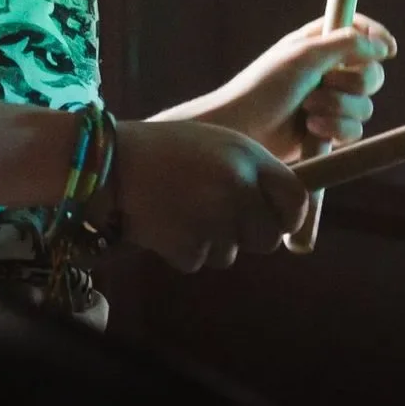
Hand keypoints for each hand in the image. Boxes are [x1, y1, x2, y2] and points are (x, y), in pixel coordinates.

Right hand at [96, 119, 304, 271]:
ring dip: (212, 241)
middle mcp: (236, 188)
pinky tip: (164, 222)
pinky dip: (183, 250)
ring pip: (231, 253)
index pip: (296, 199)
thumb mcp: (217, 144)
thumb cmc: (165, 152)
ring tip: (181, 208)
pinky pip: (200, 261)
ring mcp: (212, 219)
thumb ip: (252, 172)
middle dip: (248, 234)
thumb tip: (282, 213)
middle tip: (218, 215)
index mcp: (248, 157)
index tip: (276, 219)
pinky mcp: (186, 246)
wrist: (107, 165)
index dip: (289, 215)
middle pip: (268, 237)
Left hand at [196, 15, 395, 162]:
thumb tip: (382, 46)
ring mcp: (329, 102)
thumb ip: (346, 44)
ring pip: (365, 106)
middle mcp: (327, 70)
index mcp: (318, 43)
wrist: (243, 131)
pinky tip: (312, 129)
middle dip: (355, 82)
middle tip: (327, 83)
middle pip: (371, 73)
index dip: (376, 37)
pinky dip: (337, 129)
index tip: (388, 50)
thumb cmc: (265, 86)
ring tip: (308, 110)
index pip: (358, 30)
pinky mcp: (328, 130)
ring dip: (340, 108)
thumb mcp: (305, 55)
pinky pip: (354, 130)